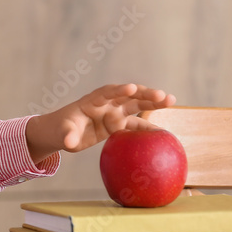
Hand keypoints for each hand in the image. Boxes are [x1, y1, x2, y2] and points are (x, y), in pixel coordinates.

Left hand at [25, 83, 175, 159]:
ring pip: (136, 105)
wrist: (62, 133)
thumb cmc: (61, 129)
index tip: (132, 88)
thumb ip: (67, 136)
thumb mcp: (62, 133)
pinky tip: (162, 131)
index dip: (119, 90)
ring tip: (171, 100)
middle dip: (144, 94)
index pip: (107, 92)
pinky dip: (148, 127)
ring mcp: (114, 113)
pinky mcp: (118, 124)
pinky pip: (135, 124)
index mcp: (92, 101)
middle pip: (127, 96)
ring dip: (152, 102)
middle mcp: (106, 104)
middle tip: (162, 95)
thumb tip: (69, 143)